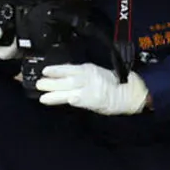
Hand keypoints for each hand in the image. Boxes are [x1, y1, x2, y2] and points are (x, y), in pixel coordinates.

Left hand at [33, 64, 148, 116]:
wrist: (131, 92)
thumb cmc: (114, 83)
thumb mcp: (97, 74)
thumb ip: (82, 76)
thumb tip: (64, 79)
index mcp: (89, 69)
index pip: (69, 68)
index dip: (57, 70)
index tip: (45, 71)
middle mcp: (89, 77)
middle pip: (67, 79)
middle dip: (52, 82)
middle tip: (38, 84)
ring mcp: (92, 88)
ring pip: (70, 89)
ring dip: (55, 93)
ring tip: (43, 96)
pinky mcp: (95, 100)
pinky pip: (81, 99)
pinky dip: (72, 99)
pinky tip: (66, 101)